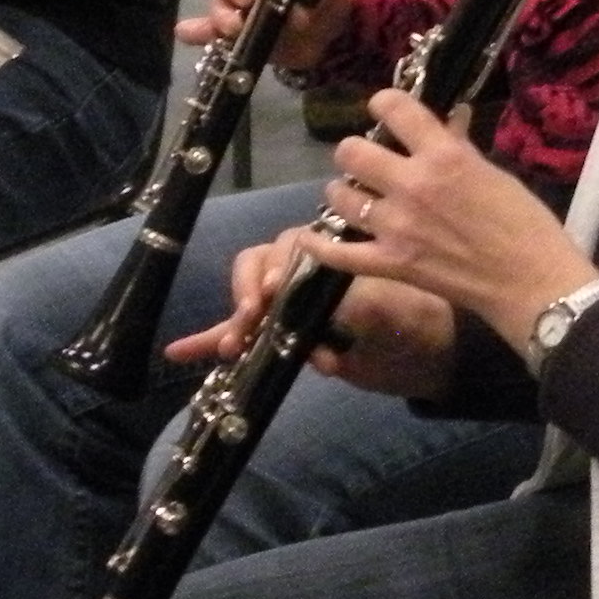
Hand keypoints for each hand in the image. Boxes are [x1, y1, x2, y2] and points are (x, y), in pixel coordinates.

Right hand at [163, 227, 455, 397]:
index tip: (274, 291)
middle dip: (250, 292)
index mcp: (327, 252)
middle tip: (251, 319)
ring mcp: (286, 304)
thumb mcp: (385, 310)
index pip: (288, 246)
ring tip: (231, 344)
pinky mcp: (277, 336)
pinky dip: (207, 339)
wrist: (421, 353)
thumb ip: (349, 310)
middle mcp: (301, 272)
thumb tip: (310, 323)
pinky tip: (177, 351)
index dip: (276, 267)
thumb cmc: (410, 319)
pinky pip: (237, 332)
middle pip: (258, 267)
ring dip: (234, 319)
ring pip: (246, 301)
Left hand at [303, 93, 595, 348]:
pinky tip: (311, 237)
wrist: (529, 279)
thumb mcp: (493, 173)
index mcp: (443, 155)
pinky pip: (338, 253)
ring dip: (344, 192)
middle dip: (355, 151)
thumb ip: (459, 148)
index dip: (383, 103)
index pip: (395, 109)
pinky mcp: (390, 263)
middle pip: (352, 152)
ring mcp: (395, 227)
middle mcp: (412, 185)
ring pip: (340, 196)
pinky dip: (319, 245)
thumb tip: (446, 122)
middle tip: (366, 160)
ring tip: (354, 196)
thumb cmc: (523, 221)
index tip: (383, 109)